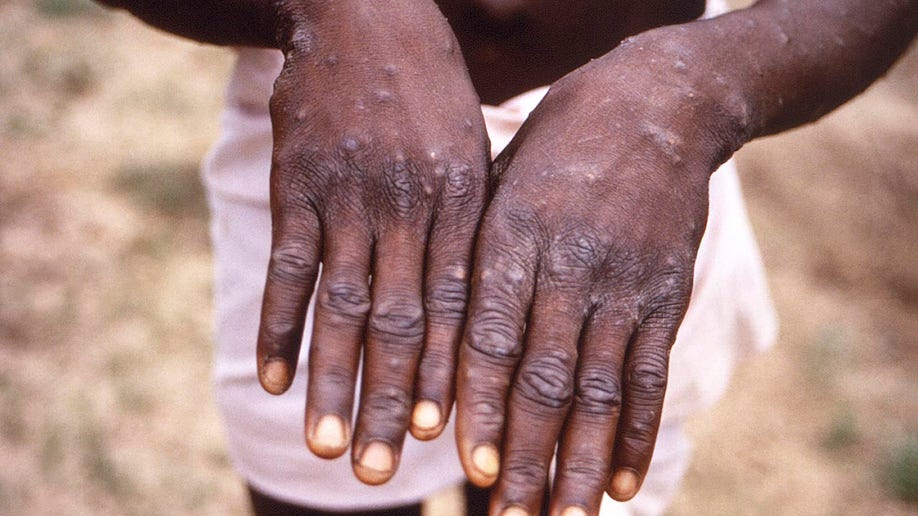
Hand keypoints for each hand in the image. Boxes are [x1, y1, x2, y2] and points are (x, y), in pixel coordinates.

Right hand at [256, 1, 488, 484]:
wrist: (366, 14)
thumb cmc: (430, 92)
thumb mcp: (471, 149)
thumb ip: (471, 225)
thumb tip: (479, 308)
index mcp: (461, 202)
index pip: (459, 306)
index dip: (451, 376)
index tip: (446, 439)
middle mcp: (407, 206)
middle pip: (401, 322)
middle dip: (393, 400)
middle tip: (385, 471)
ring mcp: (348, 196)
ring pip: (341, 306)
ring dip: (333, 381)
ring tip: (328, 447)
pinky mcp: (297, 185)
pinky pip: (287, 267)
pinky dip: (277, 325)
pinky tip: (271, 379)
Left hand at [456, 29, 746, 513]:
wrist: (655, 106)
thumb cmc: (554, 149)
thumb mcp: (498, 183)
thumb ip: (474, 259)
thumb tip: (436, 349)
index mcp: (512, 235)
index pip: (490, 337)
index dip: (480, 406)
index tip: (467, 467)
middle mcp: (569, 265)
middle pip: (544, 377)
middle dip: (525, 455)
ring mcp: (624, 282)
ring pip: (599, 390)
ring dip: (579, 462)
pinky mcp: (666, 294)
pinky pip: (651, 374)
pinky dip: (637, 433)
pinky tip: (622, 482)